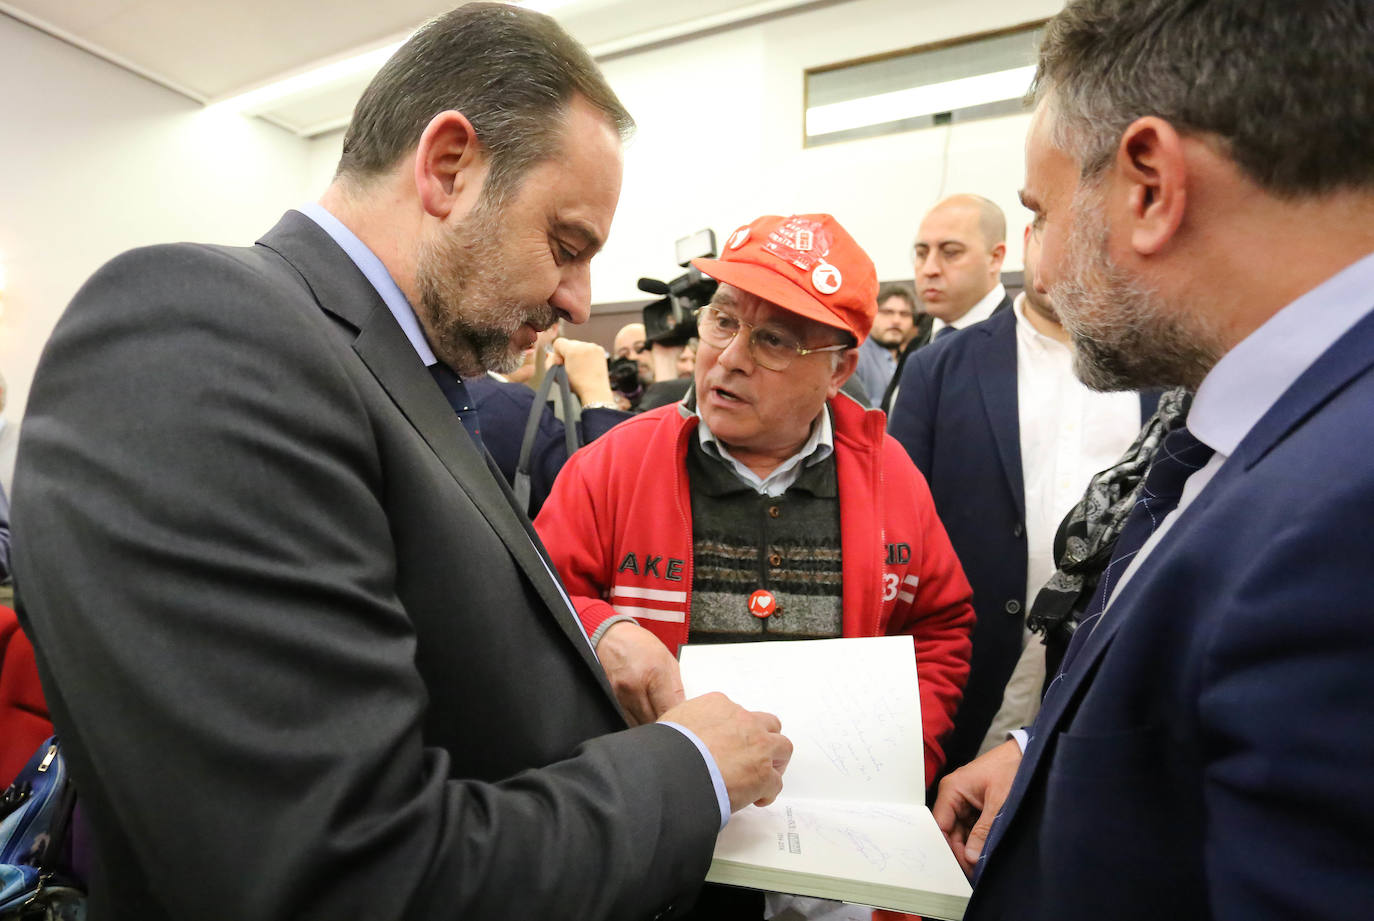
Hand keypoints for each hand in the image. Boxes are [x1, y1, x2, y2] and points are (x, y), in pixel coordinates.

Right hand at [548, 338, 615, 406]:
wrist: (595, 391)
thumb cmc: (577, 385)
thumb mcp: (556, 375)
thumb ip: (549, 362)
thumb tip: (550, 354)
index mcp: (573, 350)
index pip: (558, 342)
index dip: (557, 354)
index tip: (561, 363)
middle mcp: (584, 345)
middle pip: (569, 343)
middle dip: (568, 354)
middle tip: (571, 367)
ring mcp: (594, 347)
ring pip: (579, 346)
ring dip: (577, 354)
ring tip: (580, 368)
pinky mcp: (600, 350)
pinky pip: (588, 348)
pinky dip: (586, 355)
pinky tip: (586, 366)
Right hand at [596, 620, 684, 725]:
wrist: (611, 636)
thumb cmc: (640, 644)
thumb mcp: (667, 660)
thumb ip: (676, 688)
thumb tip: (683, 710)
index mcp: (654, 672)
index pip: (668, 710)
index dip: (677, 720)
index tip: (682, 721)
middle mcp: (635, 685)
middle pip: (653, 721)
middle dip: (664, 724)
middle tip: (672, 722)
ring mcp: (620, 694)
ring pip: (639, 725)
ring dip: (650, 725)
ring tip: (657, 717)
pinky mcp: (611, 699)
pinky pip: (626, 719)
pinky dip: (636, 721)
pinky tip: (643, 715)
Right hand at [660, 692, 791, 810]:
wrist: (675, 769)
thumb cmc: (668, 748)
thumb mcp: (672, 721)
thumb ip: (686, 723)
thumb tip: (683, 734)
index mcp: (720, 705)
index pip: (738, 713)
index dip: (738, 731)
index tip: (733, 744)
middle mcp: (744, 721)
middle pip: (768, 725)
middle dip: (764, 740)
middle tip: (755, 756)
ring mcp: (758, 746)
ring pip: (783, 748)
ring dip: (775, 762)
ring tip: (764, 775)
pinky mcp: (763, 774)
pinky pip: (776, 782)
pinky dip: (769, 792)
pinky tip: (757, 799)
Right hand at [932, 739, 1021, 874]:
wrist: (1027, 753)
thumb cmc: (1010, 769)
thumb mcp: (999, 803)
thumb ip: (984, 831)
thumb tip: (971, 857)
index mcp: (952, 790)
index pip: (940, 826)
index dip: (948, 848)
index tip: (960, 868)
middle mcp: (953, 795)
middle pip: (950, 831)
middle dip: (962, 851)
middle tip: (975, 873)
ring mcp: (964, 801)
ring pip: (961, 832)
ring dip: (971, 848)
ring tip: (981, 866)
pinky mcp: (975, 805)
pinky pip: (971, 828)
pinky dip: (978, 840)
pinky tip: (985, 853)